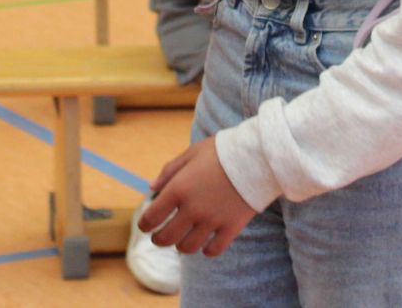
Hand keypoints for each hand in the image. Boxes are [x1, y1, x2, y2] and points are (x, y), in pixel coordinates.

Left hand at [138, 137, 257, 256]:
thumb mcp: (191, 154)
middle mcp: (192, 209)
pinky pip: (213, 250)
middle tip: (159, 237)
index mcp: (178, 189)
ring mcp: (212, 221)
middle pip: (166, 238)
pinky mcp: (231, 228)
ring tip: (182, 239)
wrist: (256, 157)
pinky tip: (205, 244)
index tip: (145, 225)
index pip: (151, 217)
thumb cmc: (221, 151)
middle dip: (158, 239)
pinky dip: (206, 250)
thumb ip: (169, 171)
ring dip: (181, 246)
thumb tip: (151, 188)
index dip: (144, 224)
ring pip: (187, 247)